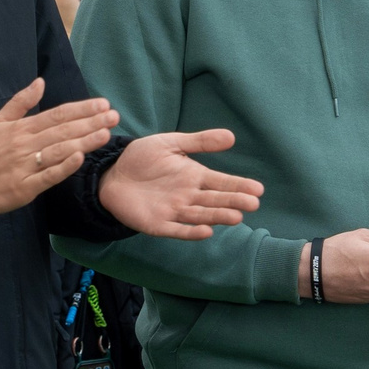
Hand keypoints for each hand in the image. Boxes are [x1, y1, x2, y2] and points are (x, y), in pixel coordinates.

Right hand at [0, 78, 121, 216]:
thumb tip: (40, 82)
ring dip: (84, 142)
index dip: (82, 109)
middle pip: (63, 130)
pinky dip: (63, 167)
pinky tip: (79, 158)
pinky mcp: (24, 188)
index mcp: (22, 128)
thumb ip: (20, 102)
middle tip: (114, 116)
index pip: (57, 114)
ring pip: (59, 151)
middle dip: (91, 122)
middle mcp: (26, 145)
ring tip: (106, 134)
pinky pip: (47, 176)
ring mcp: (26, 167)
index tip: (103, 104)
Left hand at [100, 129, 261, 238]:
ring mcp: (174, 211)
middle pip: (215, 200)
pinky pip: (177, 230)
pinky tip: (206, 232)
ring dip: (217, 217)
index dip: (239, 185)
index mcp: (194, 176)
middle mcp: (188, 196)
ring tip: (236, 217)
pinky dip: (191, 232)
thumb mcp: (171, 143)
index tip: (258, 189)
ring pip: (200, 215)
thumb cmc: (142, 158)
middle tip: (253, 204)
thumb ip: (199, 142)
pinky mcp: (157, 224)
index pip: (221, 182)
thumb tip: (231, 136)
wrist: (111, 174)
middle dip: (234, 201)